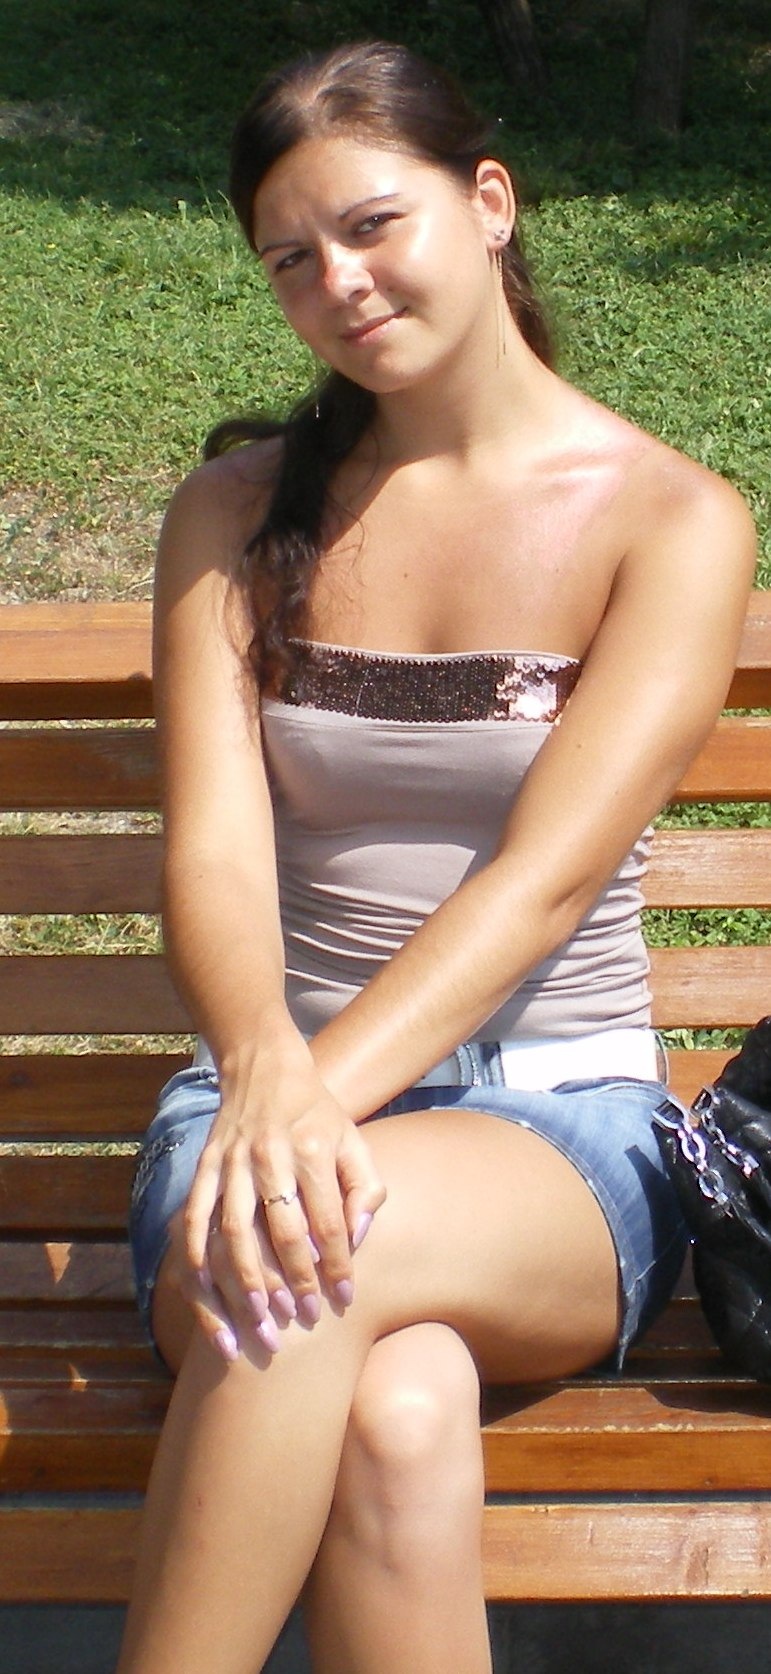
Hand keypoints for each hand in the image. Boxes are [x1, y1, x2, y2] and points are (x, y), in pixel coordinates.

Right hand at [177, 1050, 385, 1357]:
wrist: (265, 1068)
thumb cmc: (318, 1114)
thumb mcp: (354, 1141)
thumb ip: (366, 1188)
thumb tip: (358, 1236)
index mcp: (313, 1151)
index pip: (329, 1222)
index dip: (338, 1266)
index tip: (345, 1300)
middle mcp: (271, 1157)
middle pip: (282, 1231)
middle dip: (295, 1282)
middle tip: (305, 1319)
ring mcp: (233, 1162)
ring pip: (234, 1231)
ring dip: (246, 1280)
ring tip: (259, 1319)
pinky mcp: (205, 1166)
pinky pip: (194, 1218)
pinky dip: (196, 1256)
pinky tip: (204, 1290)